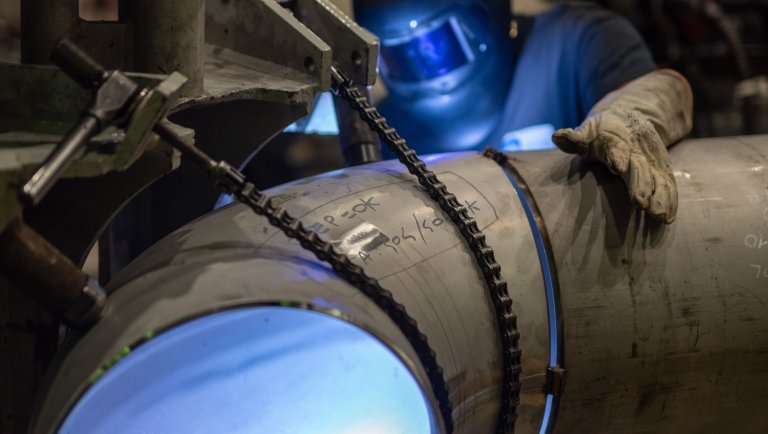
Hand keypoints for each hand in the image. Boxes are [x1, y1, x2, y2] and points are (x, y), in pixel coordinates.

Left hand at [552, 105, 677, 223]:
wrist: (631, 115)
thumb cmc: (602, 130)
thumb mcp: (587, 131)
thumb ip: (574, 138)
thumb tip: (557, 136)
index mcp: (615, 140)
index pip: (616, 148)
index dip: (617, 156)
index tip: (618, 166)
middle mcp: (636, 151)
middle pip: (639, 168)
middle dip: (641, 185)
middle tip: (641, 203)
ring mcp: (651, 161)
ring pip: (657, 178)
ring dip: (659, 197)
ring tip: (658, 215)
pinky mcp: (661, 169)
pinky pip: (667, 185)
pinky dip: (669, 200)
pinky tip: (668, 217)